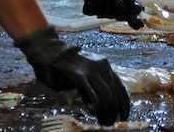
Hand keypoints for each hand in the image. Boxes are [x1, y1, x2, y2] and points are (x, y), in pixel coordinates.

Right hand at [15, 26, 129, 125]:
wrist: (49, 51)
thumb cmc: (68, 65)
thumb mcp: (87, 74)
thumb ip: (96, 85)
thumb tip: (102, 104)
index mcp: (105, 67)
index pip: (120, 87)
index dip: (124, 103)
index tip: (124, 115)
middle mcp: (101, 67)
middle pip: (114, 92)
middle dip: (114, 110)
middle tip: (110, 122)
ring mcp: (89, 71)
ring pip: (105, 93)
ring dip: (106, 110)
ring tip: (103, 121)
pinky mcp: (76, 75)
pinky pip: (89, 91)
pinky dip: (94, 104)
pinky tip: (93, 112)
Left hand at [65, 0, 143, 28]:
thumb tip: (137, 10)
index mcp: (127, 2)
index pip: (132, 16)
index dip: (134, 21)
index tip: (136, 22)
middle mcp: (115, 7)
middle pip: (118, 16)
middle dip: (118, 6)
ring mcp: (102, 8)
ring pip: (104, 13)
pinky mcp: (90, 6)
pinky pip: (91, 11)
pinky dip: (92, 1)